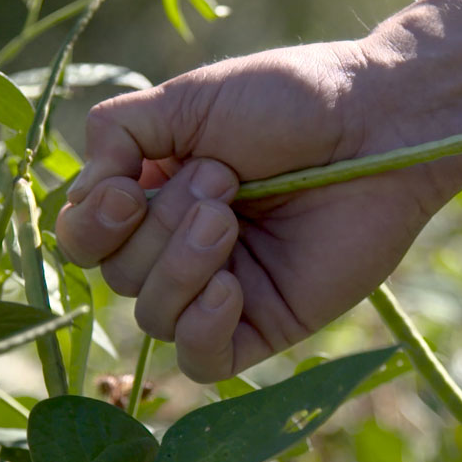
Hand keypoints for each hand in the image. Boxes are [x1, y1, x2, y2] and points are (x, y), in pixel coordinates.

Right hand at [55, 41, 446, 381]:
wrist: (376, 124)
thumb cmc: (289, 100)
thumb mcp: (186, 100)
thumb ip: (117, 135)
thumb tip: (88, 191)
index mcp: (156, 192)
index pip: (85, 238)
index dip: (91, 225)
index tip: (126, 189)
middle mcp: (182, 244)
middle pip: (117, 275)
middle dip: (159, 225)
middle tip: (223, 178)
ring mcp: (223, 287)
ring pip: (153, 315)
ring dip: (182, 262)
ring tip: (231, 213)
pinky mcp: (265, 323)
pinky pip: (203, 361)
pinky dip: (202, 327)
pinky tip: (233, 286)